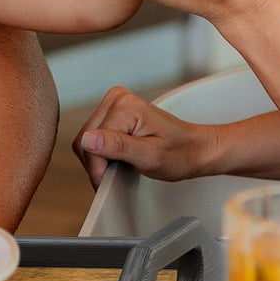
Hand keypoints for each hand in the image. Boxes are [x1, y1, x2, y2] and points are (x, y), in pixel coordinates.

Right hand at [72, 86, 217, 186]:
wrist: (194, 148)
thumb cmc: (180, 153)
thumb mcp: (150, 156)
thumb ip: (117, 147)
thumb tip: (87, 140)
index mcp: (124, 105)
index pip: (91, 142)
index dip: (98, 168)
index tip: (109, 182)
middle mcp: (116, 98)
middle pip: (85, 139)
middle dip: (97, 163)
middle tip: (116, 176)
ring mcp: (113, 102)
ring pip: (86, 139)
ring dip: (98, 158)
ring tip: (121, 166)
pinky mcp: (112, 111)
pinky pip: (93, 135)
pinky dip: (101, 152)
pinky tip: (118, 157)